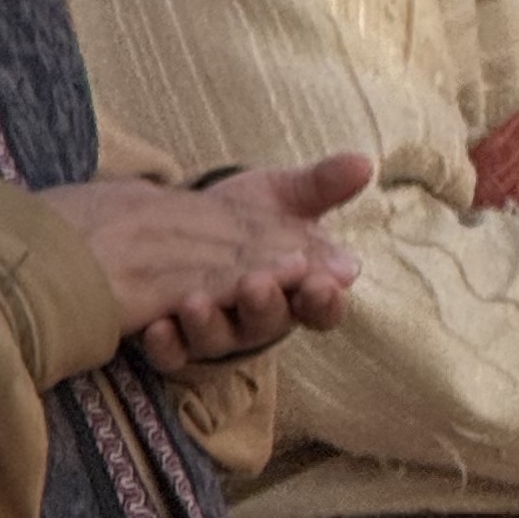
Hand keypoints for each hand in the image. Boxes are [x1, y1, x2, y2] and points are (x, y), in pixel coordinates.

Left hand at [44, 152, 370, 371]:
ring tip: (195, 301)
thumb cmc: (250, 219)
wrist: (187, 226)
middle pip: (271, 324)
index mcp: (300, 292)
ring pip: (219, 340)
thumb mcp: (286, 197)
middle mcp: (262, 319)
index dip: (325, 299)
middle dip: (264, 305)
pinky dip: (166, 345)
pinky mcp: (178, 343)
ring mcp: (220, 334)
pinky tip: (155, 327)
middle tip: (256, 284)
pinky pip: (173, 355)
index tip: (325, 281)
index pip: (323, 307)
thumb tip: (363, 163)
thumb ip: (322, 185)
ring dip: (209, 324)